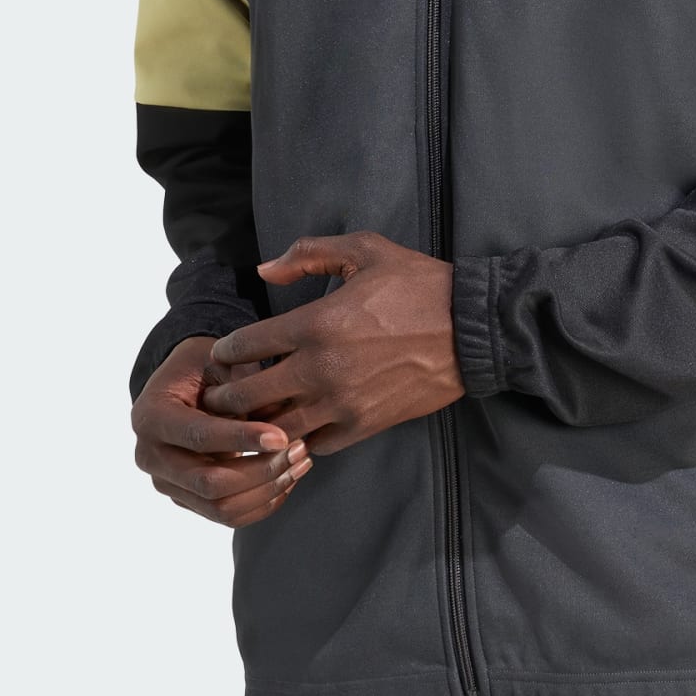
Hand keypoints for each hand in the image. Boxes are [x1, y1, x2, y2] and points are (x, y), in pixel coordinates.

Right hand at [131, 334, 313, 526]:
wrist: (188, 385)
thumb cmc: (207, 368)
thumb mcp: (223, 362)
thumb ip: (247, 387)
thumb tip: (285, 418)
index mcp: (151, 415)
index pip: (199, 436)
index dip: (242, 438)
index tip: (282, 436)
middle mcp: (150, 456)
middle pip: (210, 482)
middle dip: (261, 470)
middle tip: (299, 448)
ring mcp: (167, 483)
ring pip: (221, 508)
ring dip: (267, 490)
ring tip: (300, 462)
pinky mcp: (186, 500)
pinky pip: (227, 517)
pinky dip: (263, 503)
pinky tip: (289, 478)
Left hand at [198, 231, 461, 457]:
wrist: (472, 329)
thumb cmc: (419, 284)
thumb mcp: (365, 250)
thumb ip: (308, 254)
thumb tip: (264, 269)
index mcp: (315, 323)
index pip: (244, 346)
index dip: (225, 351)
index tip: (223, 354)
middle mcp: (321, 369)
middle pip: (248, 398)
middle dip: (227, 396)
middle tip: (222, 394)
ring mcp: (342, 403)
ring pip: (277, 431)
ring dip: (259, 426)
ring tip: (253, 419)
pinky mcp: (364, 425)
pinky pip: (316, 445)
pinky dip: (301, 441)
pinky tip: (298, 428)